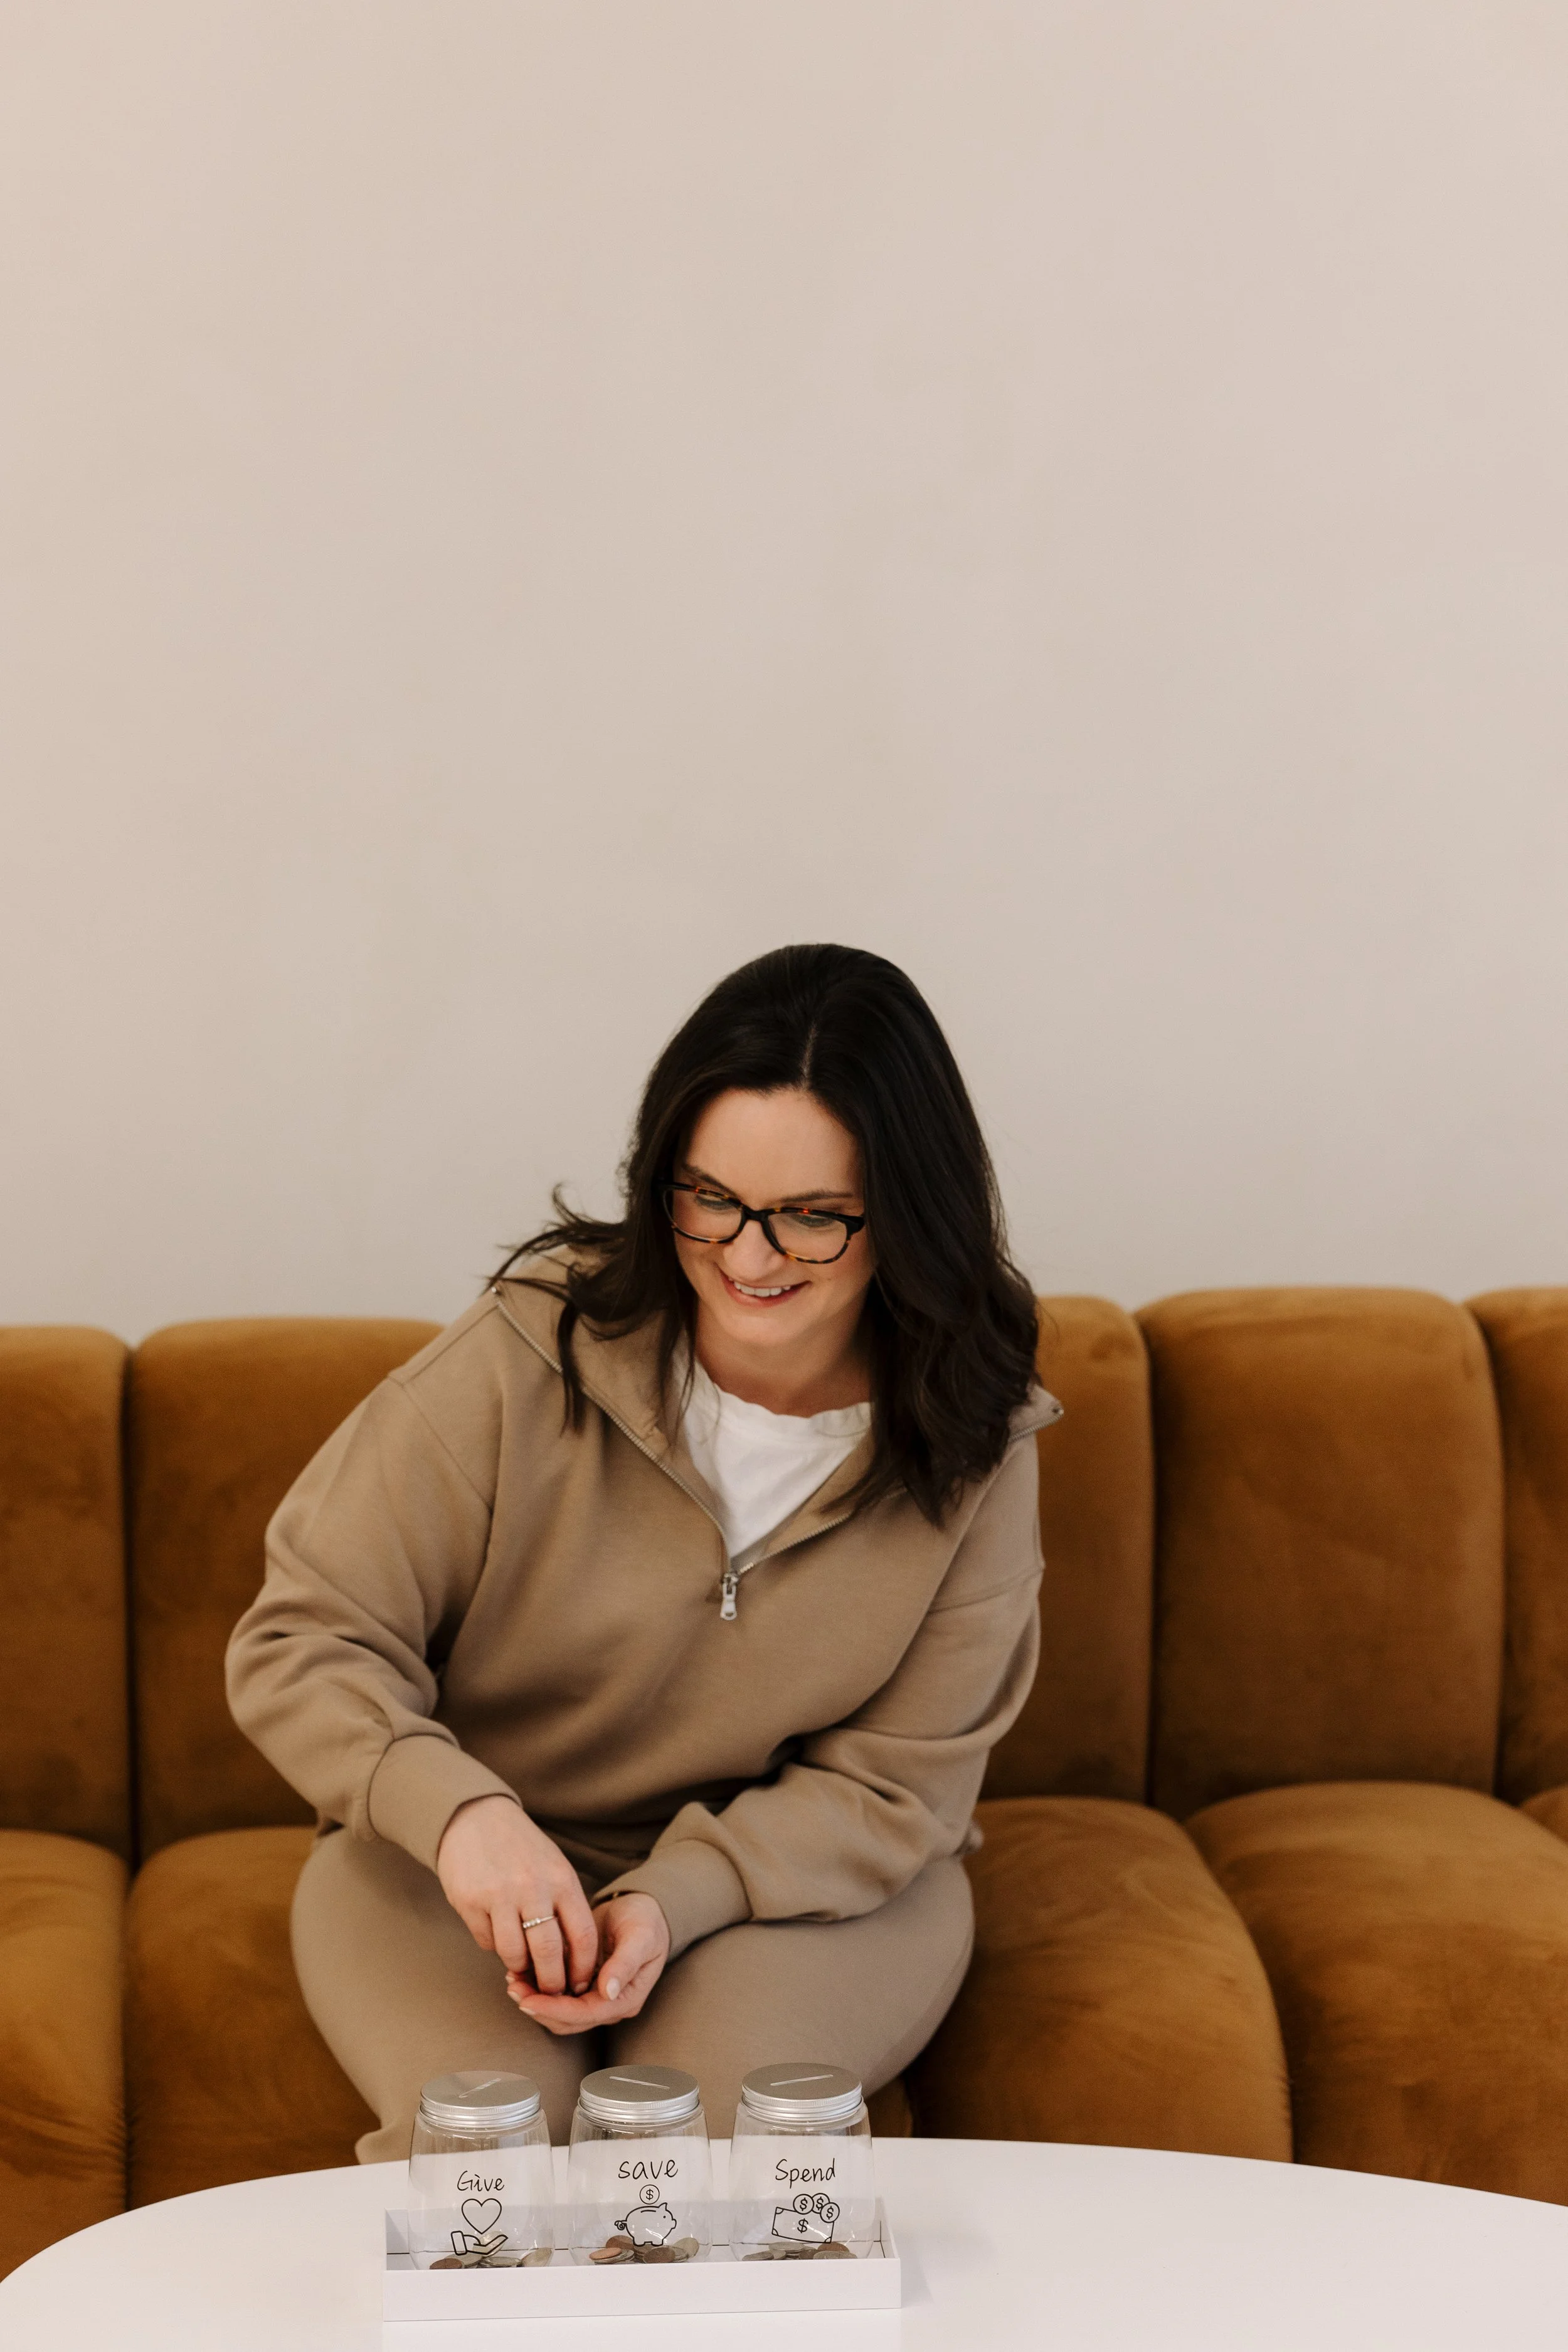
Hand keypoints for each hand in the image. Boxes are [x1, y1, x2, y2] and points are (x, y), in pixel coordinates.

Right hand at [435, 1794, 598, 1994]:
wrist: (475, 1817)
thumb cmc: (521, 1848)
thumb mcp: (553, 1867)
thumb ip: (564, 1906)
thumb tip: (573, 1958)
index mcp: (561, 1879)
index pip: (582, 1936)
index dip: (583, 1969)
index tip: (580, 1985)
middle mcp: (533, 1887)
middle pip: (549, 1953)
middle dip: (551, 1982)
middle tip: (550, 1991)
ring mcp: (500, 1895)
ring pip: (514, 1954)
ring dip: (519, 1967)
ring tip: (521, 1963)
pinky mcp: (470, 1902)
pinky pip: (486, 1942)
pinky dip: (493, 1946)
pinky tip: (496, 1932)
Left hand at [506, 1891, 670, 2035]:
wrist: (643, 1908)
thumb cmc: (646, 1921)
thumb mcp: (641, 1937)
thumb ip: (625, 1964)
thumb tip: (607, 1991)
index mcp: (626, 1998)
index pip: (586, 2014)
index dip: (556, 2010)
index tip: (529, 2001)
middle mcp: (609, 2004)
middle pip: (568, 2020)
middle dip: (539, 2008)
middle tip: (514, 1989)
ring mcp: (595, 1996)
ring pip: (559, 2012)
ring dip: (535, 2000)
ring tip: (513, 1980)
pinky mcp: (583, 1984)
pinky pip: (557, 1995)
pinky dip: (538, 1987)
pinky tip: (522, 1973)